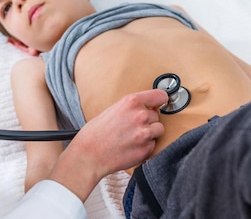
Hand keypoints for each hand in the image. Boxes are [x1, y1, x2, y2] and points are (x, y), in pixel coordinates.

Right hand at [48, 89, 166, 200]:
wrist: (89, 154)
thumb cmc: (96, 132)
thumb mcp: (114, 109)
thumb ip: (133, 107)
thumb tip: (149, 107)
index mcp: (131, 102)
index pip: (160, 96)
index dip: (160, 100)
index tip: (160, 103)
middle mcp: (141, 116)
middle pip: (157, 115)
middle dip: (149, 120)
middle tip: (133, 127)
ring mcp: (145, 133)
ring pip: (159, 130)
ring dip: (150, 133)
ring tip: (133, 137)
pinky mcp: (146, 149)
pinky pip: (153, 145)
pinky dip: (146, 146)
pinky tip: (131, 147)